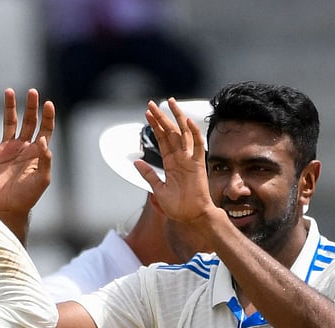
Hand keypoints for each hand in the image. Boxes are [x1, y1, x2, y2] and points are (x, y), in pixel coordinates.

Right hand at [0, 88, 53, 220]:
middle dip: (31, 106)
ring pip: (9, 122)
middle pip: (29, 121)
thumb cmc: (28, 196)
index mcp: (37, 152)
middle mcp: (23, 146)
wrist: (8, 208)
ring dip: (9, 107)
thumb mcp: (42, 179)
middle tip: (32, 91)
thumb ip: (45, 160)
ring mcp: (7, 149)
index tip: (48, 103)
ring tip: (9, 91)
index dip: (47, 116)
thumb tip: (44, 141)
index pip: (45, 129)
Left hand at [135, 98, 217, 227]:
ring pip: (183, 133)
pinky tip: (186, 121)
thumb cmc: (179, 207)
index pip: (162, 140)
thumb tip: (136, 162)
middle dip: (161, 118)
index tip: (147, 114)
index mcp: (171, 163)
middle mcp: (180, 158)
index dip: (155, 126)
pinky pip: (197, 145)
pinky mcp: (198, 164)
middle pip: (170, 132)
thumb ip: (149, 175)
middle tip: (151, 104)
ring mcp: (190, 160)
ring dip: (176, 118)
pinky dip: (193, 133)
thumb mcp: (158, 190)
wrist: (193, 217)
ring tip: (170, 102)